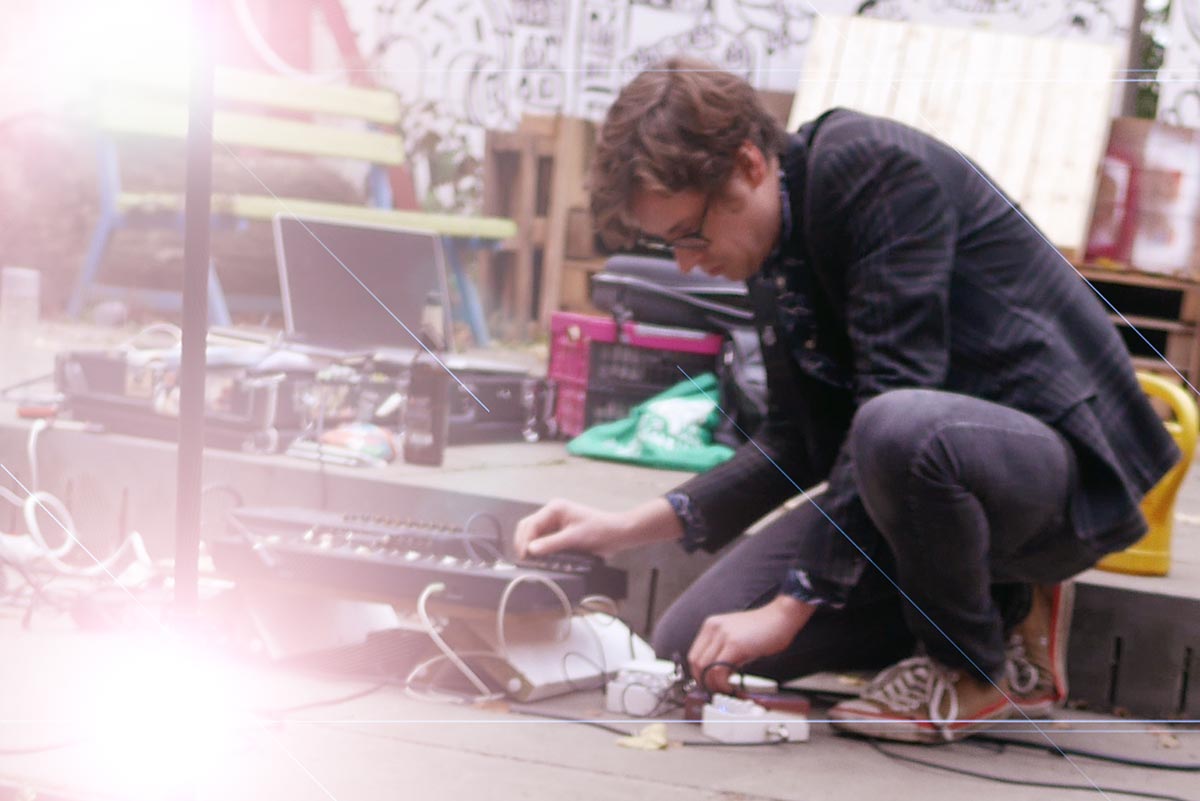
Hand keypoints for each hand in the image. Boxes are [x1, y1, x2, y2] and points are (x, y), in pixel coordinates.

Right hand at [512, 499, 630, 558]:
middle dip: (524, 543)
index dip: (524, 541)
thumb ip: (552, 544)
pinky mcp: (559, 531)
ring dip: (531, 547)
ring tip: (532, 562)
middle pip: (528, 528)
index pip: (531, 524)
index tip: (525, 558)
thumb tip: (530, 550)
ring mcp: (555, 522)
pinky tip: (541, 560)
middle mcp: (552, 513)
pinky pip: (543, 540)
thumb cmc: (600, 531)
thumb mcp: (575, 538)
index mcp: (554, 508)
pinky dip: (540, 549)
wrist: (617, 533)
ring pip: (534, 535)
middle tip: (525, 562)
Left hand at [688, 595, 814, 693]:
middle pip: (696, 662)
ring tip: (724, 690)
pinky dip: (722, 683)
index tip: (706, 684)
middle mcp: (713, 628)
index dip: (698, 673)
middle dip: (703, 681)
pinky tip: (731, 686)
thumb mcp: (736, 637)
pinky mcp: (734, 644)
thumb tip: (716, 675)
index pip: (694, 654)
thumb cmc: (763, 629)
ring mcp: (723, 635)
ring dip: (713, 684)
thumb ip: (724, 652)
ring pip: (704, 667)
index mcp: (711, 626)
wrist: (781, 617)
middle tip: (714, 691)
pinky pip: (719, 669)